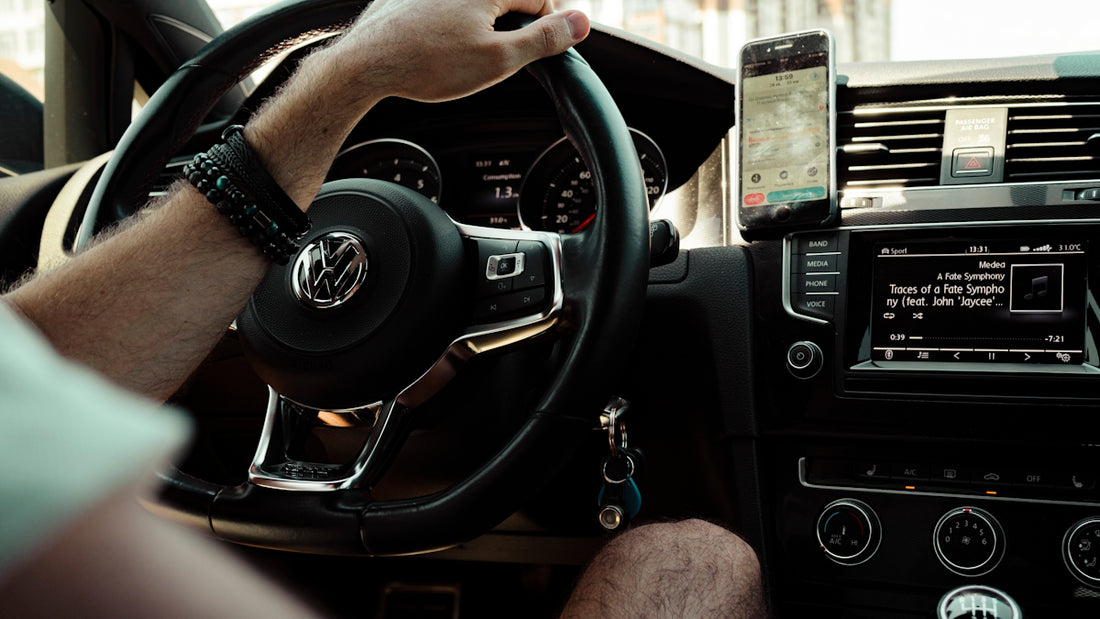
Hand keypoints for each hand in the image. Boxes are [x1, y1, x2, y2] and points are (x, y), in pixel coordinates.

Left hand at [334, 0, 590, 102]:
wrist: (366, 64)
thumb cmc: (426, 63)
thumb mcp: (498, 59)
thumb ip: (544, 39)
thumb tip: (580, 23)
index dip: (546, 29)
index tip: (540, 52)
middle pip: (508, 1)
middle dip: (510, 30)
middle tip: (493, 61)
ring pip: (477, 7)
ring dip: (480, 29)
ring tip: (459, 58)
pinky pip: (448, 8)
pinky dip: (452, 27)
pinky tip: (438, 50)